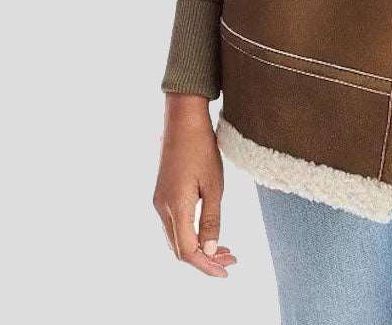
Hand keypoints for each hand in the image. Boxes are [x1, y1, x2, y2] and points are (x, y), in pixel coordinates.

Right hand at [153, 94, 236, 277]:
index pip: (187, 251)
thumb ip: (211, 219)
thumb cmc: (202, 149)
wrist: (183, 121)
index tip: (227, 270)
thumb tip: (208, 252)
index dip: (206, 265)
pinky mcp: (162, 195)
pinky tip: (207, 233)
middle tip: (231, 259)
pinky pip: (175, 225)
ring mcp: (160, 202)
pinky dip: (191, 234)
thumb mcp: (214, 184)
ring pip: (176, 238)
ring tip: (224, 249)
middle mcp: (162, 208)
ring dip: (198, 248)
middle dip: (204, 260)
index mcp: (175, 207)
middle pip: (180, 249)